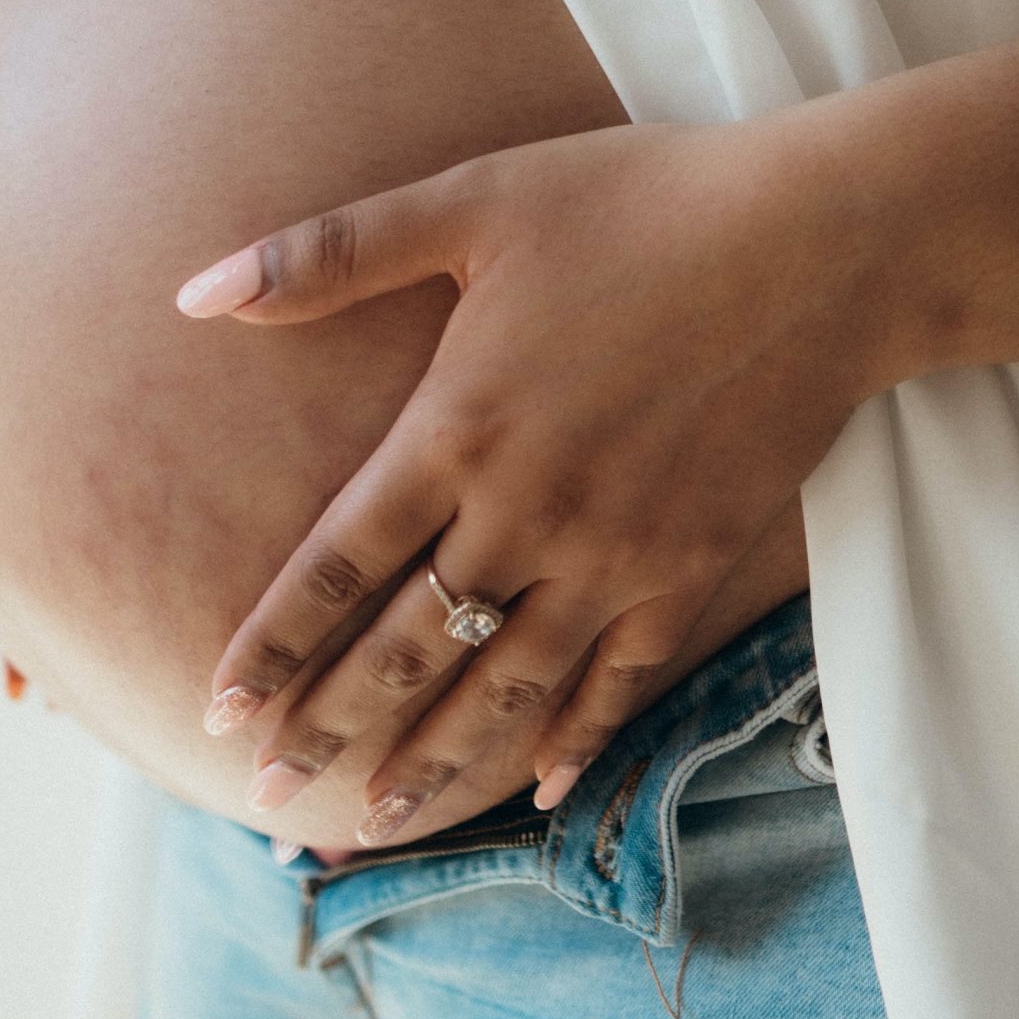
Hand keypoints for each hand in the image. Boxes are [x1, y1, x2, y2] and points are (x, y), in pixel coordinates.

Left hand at [179, 114, 886, 844]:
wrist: (825, 244)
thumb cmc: (646, 202)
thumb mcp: (477, 199)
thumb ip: (332, 252)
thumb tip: (193, 290)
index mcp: (460, 428)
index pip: (335, 566)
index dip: (271, 647)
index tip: (213, 711)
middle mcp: (528, 511)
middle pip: (405, 649)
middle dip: (326, 728)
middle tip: (261, 796)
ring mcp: (617, 552)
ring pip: (505, 687)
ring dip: (432, 761)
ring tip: (373, 818)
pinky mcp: (693, 566)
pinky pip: (620, 680)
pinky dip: (573, 740)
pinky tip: (535, 786)